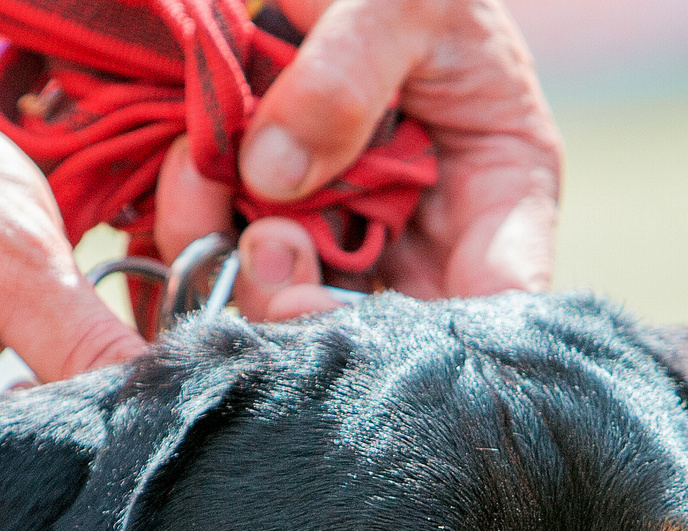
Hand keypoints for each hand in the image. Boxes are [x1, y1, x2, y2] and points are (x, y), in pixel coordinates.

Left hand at [152, 0, 561, 320]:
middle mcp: (428, 238)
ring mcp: (352, 237)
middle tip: (268, 247)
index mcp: (502, 194)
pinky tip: (184, 185)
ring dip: (245, 273)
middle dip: (314, 312)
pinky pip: (235, 261)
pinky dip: (200, 235)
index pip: (499, 307)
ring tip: (206, 187)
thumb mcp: (401, 1)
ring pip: (301, 307)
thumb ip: (348, 76)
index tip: (365, 319)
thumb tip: (271, 173)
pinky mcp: (278, 221)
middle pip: (384, 332)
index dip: (439, 341)